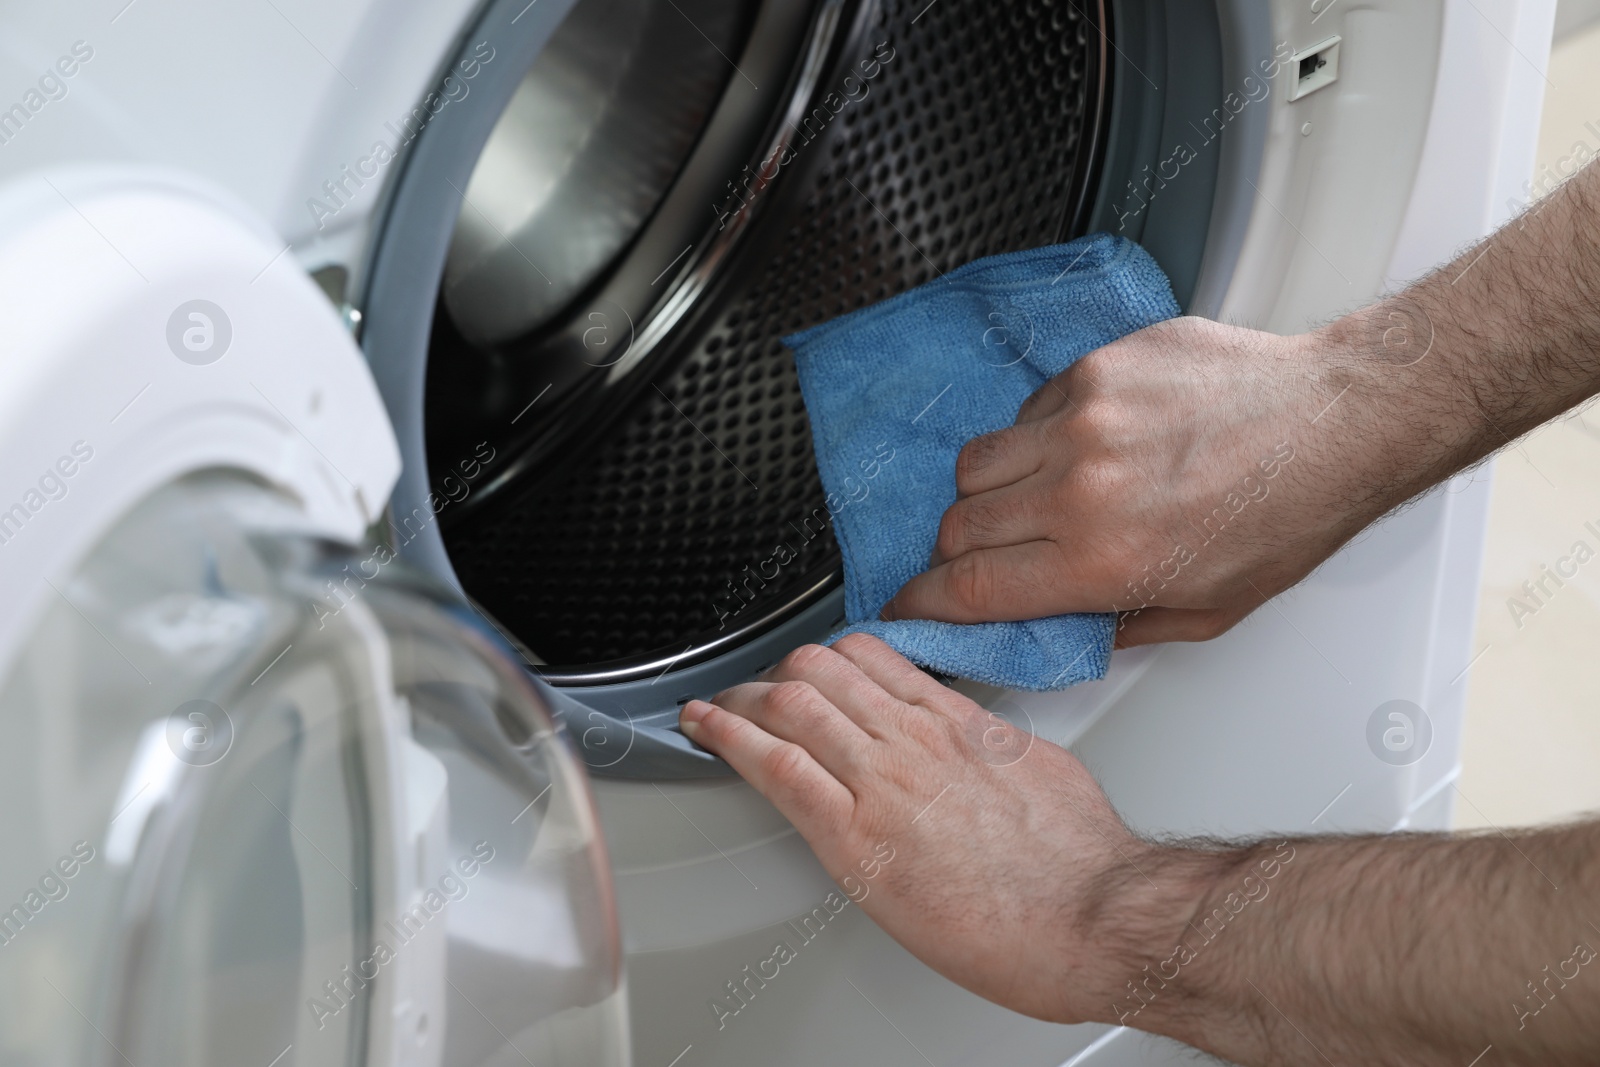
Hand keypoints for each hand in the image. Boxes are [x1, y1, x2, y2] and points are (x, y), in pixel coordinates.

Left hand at [678, 633, 1196, 1022]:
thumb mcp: (1041, 771)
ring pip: (790, 701)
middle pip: (820, 668)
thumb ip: (992, 751)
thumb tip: (980, 752)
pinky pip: (776, 765)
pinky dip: (727, 737)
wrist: (1093, 913)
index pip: (871, 657)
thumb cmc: (1082, 862)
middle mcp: (913, 738)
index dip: (824, 658)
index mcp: (956, 723)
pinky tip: (703, 728)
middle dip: (774, 676)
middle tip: (753, 694)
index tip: (806, 670)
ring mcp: (881, 780)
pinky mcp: (854, 835)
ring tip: (717, 709)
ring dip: (741, 700)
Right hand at [882, 316, 1387, 644]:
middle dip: (957, 551)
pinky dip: (1035, 437)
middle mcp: (1079, 488)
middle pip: (958, 523)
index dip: (921, 603)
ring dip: (987, 492)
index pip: (969, 586)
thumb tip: (1061, 625)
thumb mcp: (1205, 612)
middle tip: (982, 557)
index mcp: (1101, 561)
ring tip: (1031, 499)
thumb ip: (1117, 625)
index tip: (904, 607)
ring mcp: (1083, 418)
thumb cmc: (1285, 518)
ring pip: (977, 462)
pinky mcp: (1095, 368)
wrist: (1335, 422)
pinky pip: (1026, 411)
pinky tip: (1081, 447)